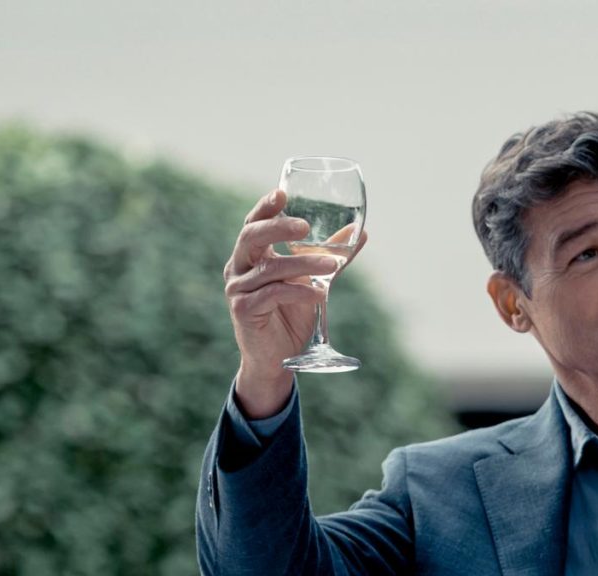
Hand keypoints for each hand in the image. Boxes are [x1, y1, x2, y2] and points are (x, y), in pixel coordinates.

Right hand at [225, 187, 363, 416]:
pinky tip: (319, 295)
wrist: (276, 360)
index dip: (265, 207)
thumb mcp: (312, 281)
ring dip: (303, 265)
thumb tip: (359, 233)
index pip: (253, 223)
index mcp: (251, 256)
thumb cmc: (290, 316)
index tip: (281, 193)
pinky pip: (272, 294)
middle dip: (279, 228)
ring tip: (332, 265)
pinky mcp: (243, 311)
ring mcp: (238, 290)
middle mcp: (239, 268)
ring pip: (270, 268)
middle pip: (252, 237)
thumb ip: (329, 257)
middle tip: (305, 226)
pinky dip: (298, 292)